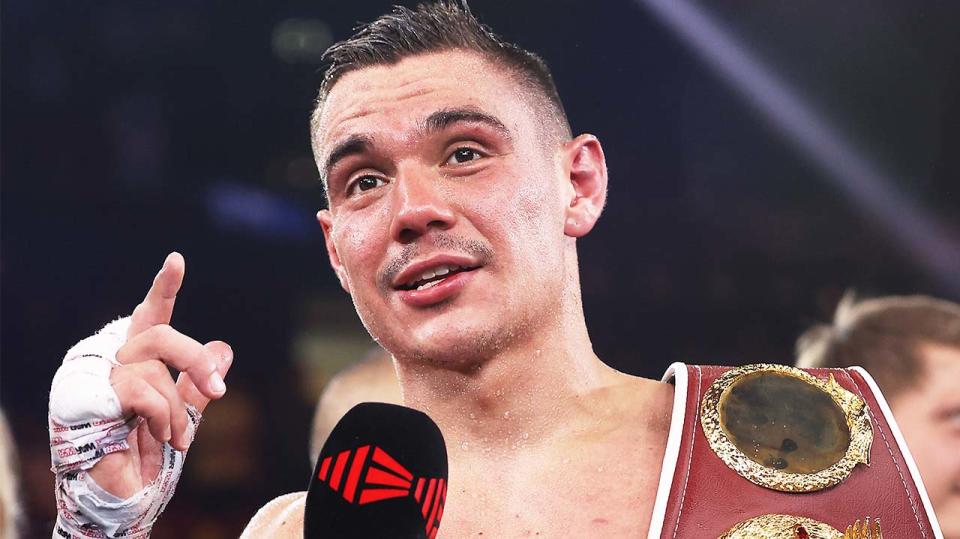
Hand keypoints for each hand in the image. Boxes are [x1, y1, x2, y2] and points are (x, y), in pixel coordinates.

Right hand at [89, 252, 232, 497]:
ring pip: (154, 368)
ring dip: (175, 408)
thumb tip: (224, 348)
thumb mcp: (183, 415)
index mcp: (137, 361)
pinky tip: (156, 437)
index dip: (164, 288)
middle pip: (161, 335)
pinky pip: (143, 392)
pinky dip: (161, 417)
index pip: (152, 316)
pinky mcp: (89, 398)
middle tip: (219, 391)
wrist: (122, 498)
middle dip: (194, 361)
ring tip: (173, 437)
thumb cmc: (146, 458)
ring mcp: (99, 378)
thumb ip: (198, 384)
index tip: (177, 260)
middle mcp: (115, 361)